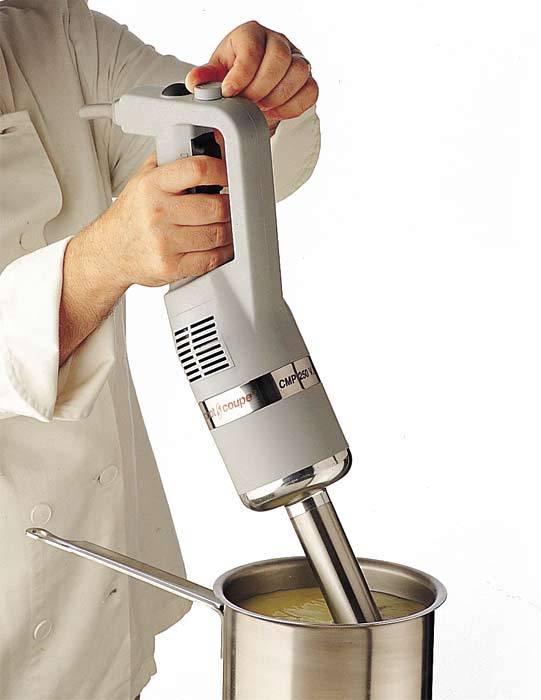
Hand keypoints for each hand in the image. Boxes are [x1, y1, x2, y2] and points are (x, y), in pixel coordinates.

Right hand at [69, 153, 232, 291]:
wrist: (108, 251)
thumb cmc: (131, 215)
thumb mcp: (143, 179)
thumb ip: (172, 159)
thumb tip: (209, 140)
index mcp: (151, 186)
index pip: (197, 169)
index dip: (221, 171)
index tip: (228, 175)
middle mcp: (157, 213)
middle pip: (214, 206)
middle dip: (228, 205)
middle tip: (229, 203)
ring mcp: (164, 243)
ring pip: (217, 234)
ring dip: (228, 229)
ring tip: (224, 223)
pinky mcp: (171, 267)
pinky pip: (211, 259)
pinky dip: (222, 252)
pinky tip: (220, 244)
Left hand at [186, 21, 317, 133]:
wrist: (250, 89)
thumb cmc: (232, 76)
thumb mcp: (216, 74)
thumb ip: (206, 78)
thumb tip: (195, 82)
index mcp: (251, 33)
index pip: (253, 48)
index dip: (241, 74)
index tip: (230, 92)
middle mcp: (277, 41)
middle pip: (280, 58)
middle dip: (260, 88)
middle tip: (247, 104)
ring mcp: (296, 59)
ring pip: (299, 73)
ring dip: (277, 97)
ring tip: (260, 108)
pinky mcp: (308, 79)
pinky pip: (310, 91)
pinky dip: (293, 106)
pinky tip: (276, 111)